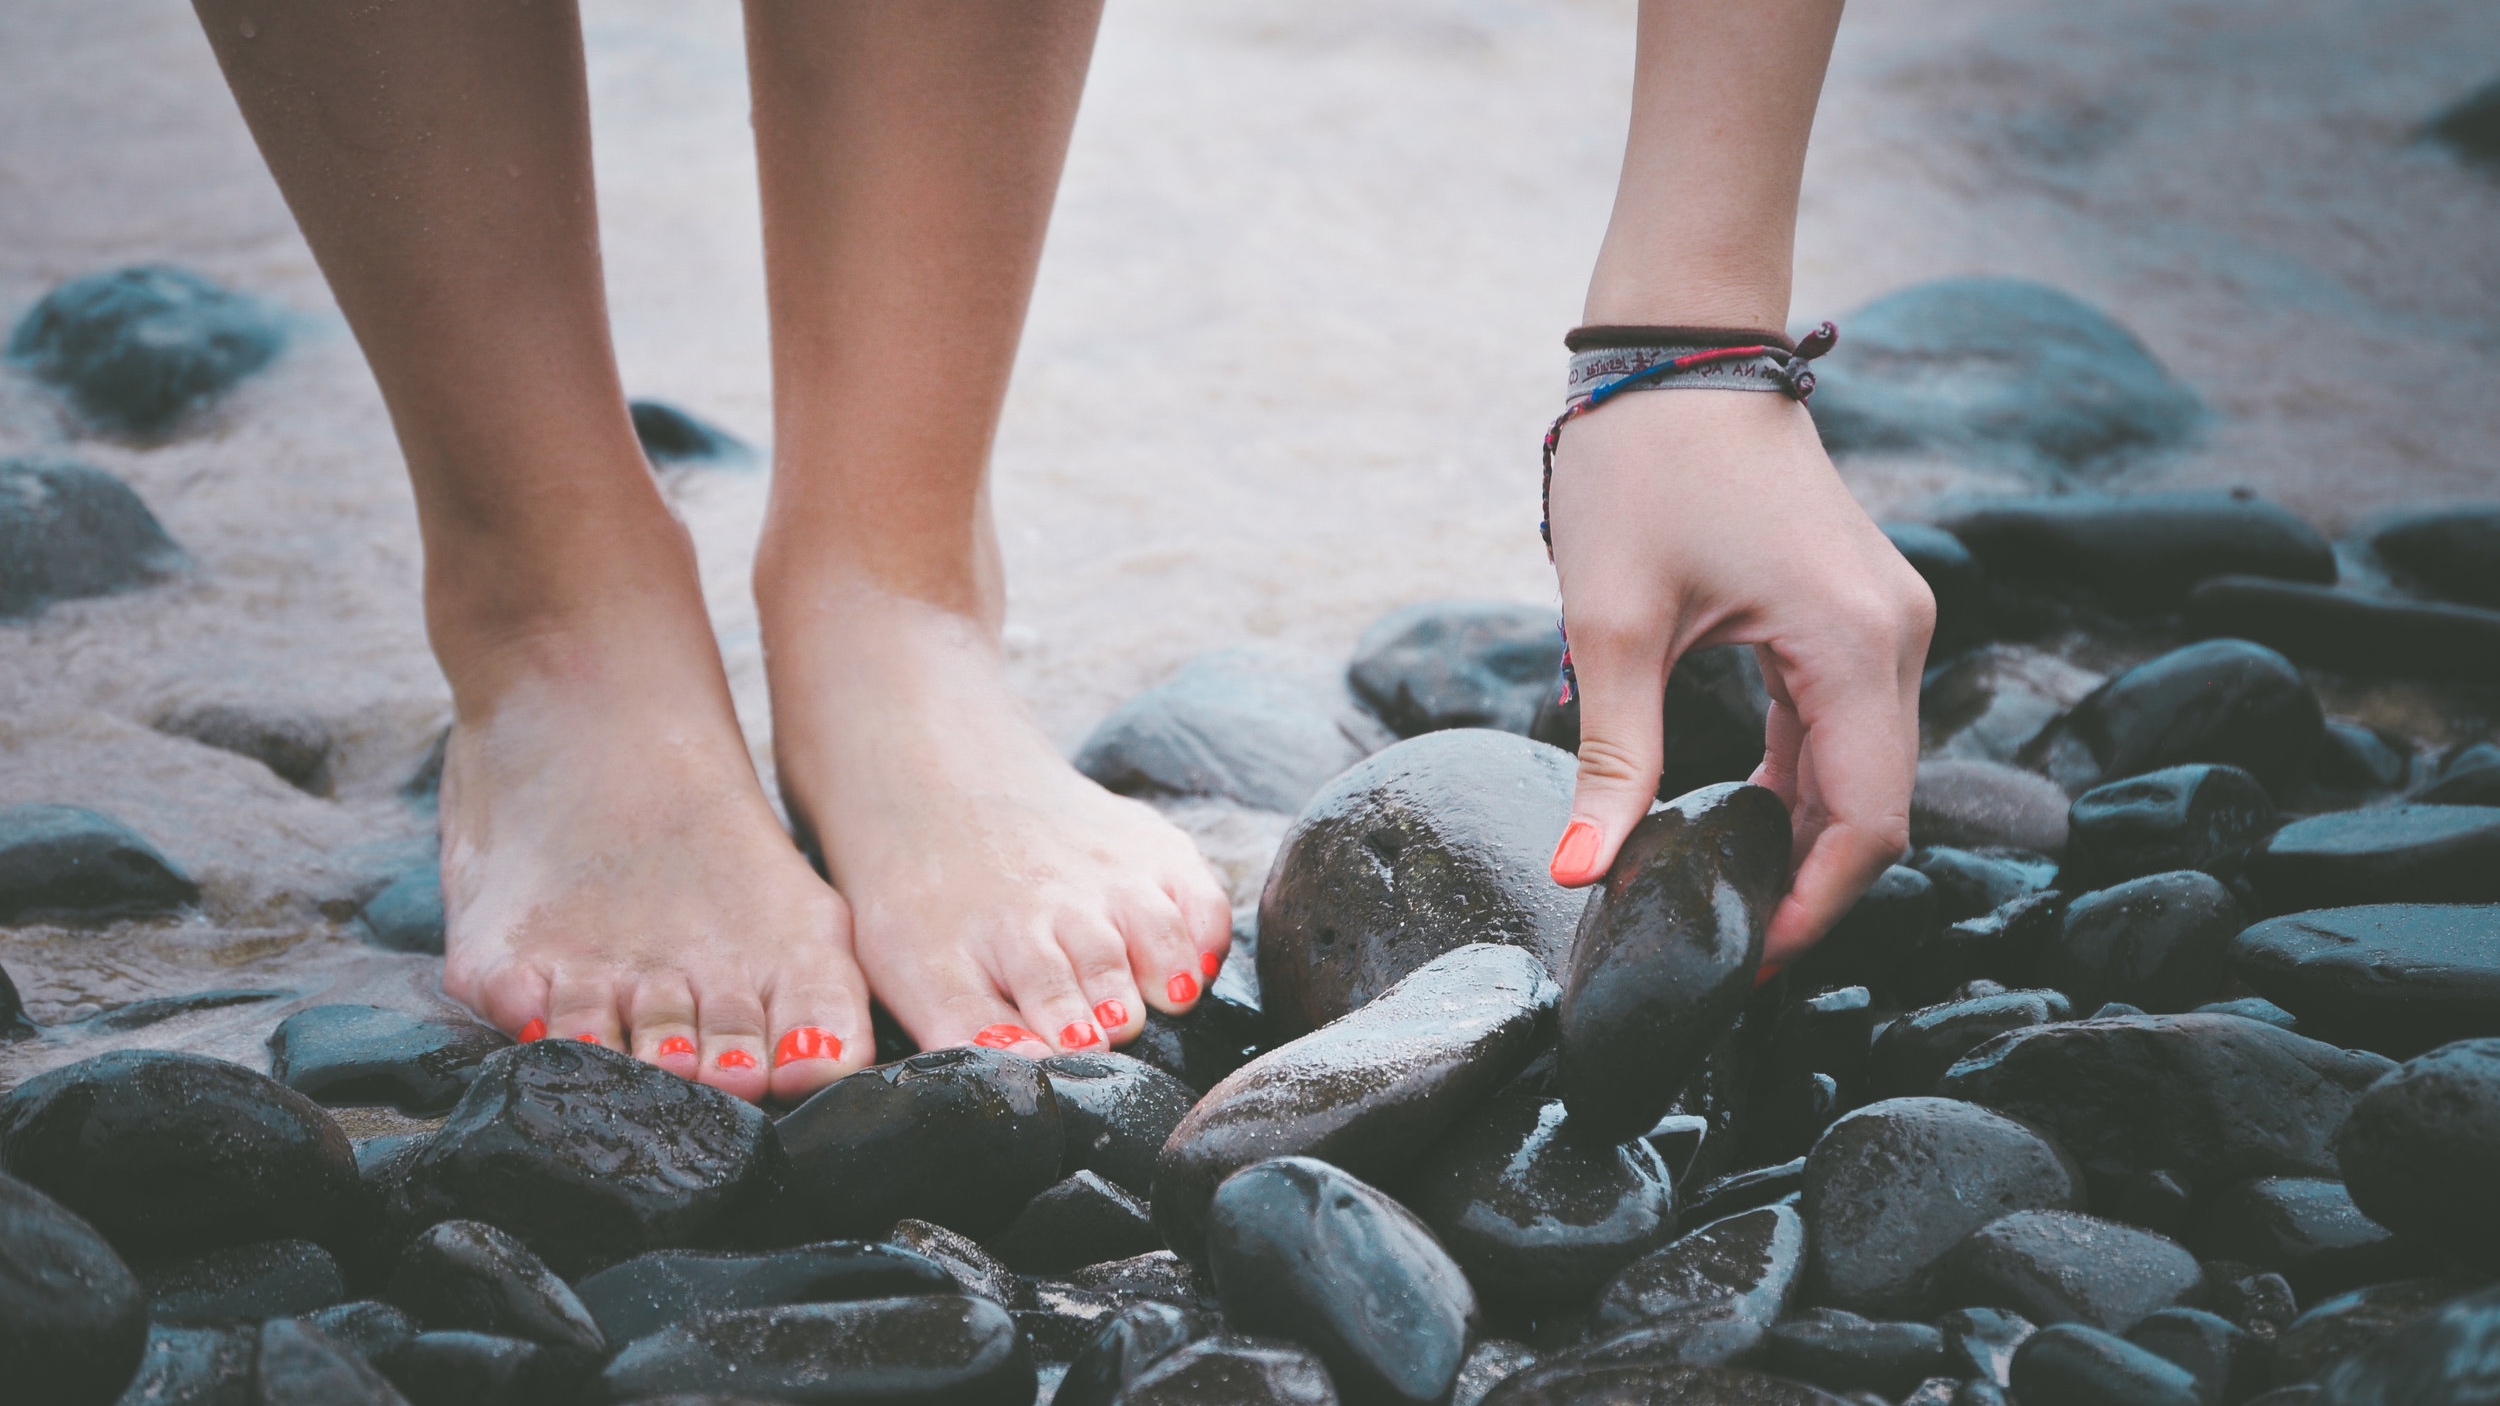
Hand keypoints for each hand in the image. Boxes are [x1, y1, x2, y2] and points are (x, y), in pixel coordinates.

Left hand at [1542, 385, 1933, 966]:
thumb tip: (1581, 874)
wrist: (1676, 346)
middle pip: (1877, 806)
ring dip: (1804, 837)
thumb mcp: (1613, 625)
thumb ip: (1612, 760)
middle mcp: (1895, 634)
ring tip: (1725, 900)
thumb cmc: (1640, 465)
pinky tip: (1742, 825)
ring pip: (1865, 770)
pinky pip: (1844, 724)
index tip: (1743, 964)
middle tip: (1722, 948)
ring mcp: (1885, 617)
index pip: (1867, 823)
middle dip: (1808, 886)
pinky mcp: (1856, 609)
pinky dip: (1802, 781)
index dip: (1812, 909)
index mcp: (1853, 643)